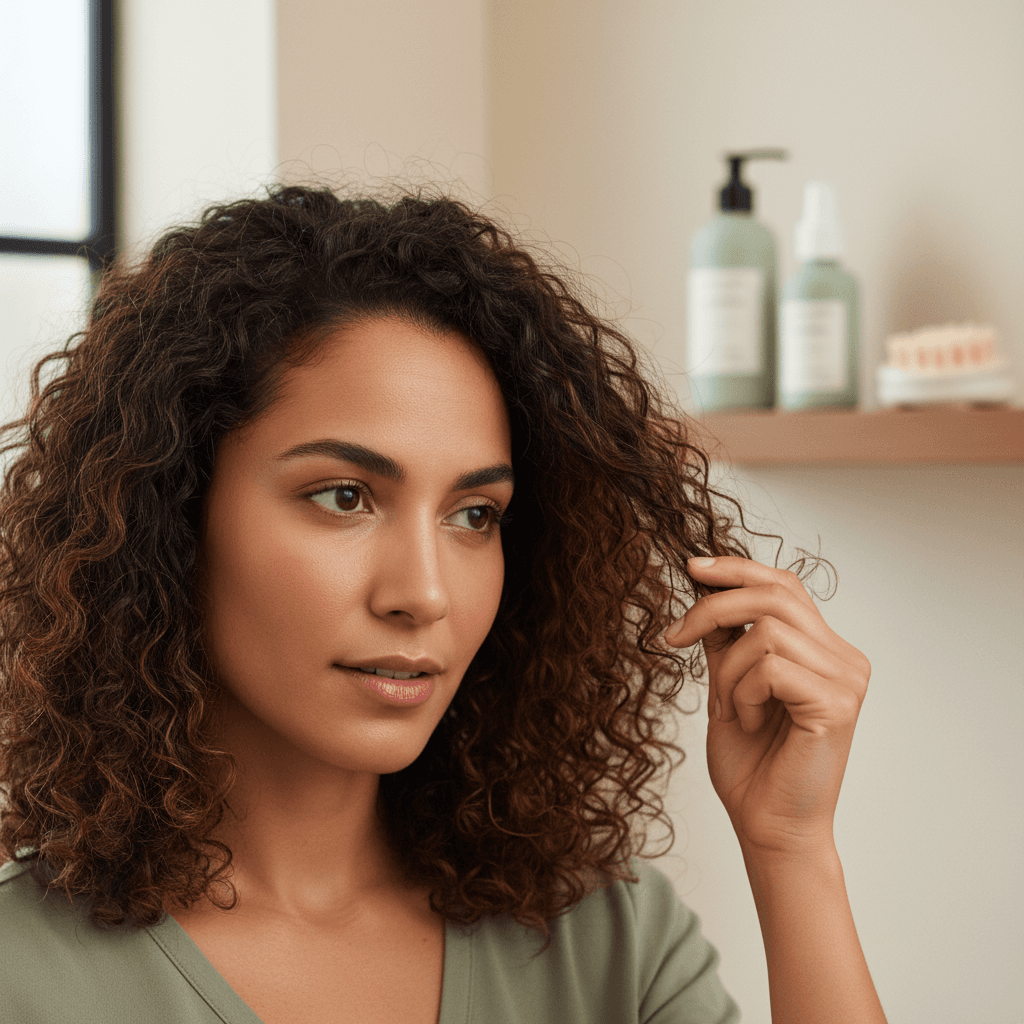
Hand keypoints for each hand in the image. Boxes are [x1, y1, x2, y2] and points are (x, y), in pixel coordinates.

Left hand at [665, 556, 871, 859]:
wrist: (767, 825)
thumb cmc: (751, 763)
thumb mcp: (729, 686)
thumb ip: (727, 641)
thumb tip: (706, 589)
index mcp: (823, 650)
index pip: (784, 586)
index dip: (737, 569)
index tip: (692, 567)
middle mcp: (844, 658)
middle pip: (773, 596)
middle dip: (712, 608)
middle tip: (674, 637)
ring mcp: (846, 679)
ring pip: (765, 632)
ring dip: (728, 672)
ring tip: (732, 709)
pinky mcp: (837, 704)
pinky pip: (770, 668)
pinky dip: (742, 693)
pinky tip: (749, 723)